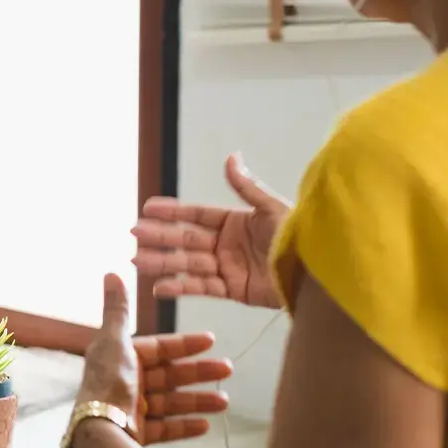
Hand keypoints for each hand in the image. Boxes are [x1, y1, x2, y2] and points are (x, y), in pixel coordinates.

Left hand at [75, 274, 232, 444]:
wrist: (99, 429)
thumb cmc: (109, 381)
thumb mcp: (114, 340)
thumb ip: (118, 310)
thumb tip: (111, 272)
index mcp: (120, 357)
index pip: (158, 348)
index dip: (184, 344)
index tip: (211, 341)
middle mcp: (126, 382)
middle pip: (169, 375)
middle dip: (198, 373)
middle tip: (228, 369)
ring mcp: (132, 409)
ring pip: (171, 402)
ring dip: (198, 400)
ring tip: (225, 402)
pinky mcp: (137, 433)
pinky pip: (165, 428)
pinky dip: (184, 426)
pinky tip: (206, 424)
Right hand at [132, 153, 290, 308]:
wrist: (313, 272)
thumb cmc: (298, 238)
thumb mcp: (271, 208)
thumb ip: (246, 187)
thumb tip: (231, 157)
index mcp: (234, 222)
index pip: (195, 215)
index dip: (172, 212)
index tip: (147, 208)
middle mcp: (226, 244)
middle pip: (185, 239)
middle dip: (159, 237)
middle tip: (133, 235)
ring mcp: (227, 267)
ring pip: (187, 264)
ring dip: (161, 262)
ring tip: (136, 261)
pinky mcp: (232, 290)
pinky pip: (201, 288)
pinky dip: (180, 288)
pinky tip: (158, 287)